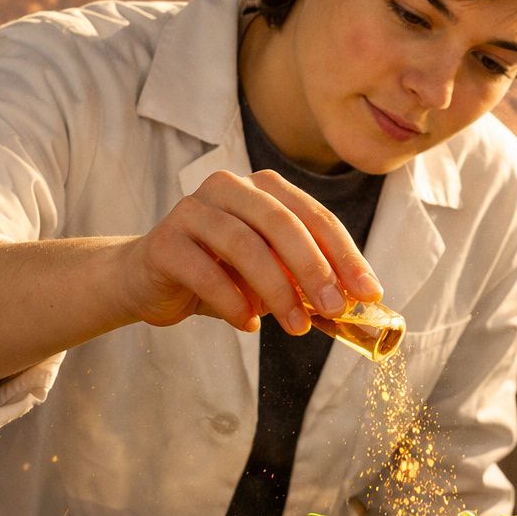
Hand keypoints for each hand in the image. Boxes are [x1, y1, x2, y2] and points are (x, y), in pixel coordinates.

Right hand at [117, 170, 382, 333]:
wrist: (147, 281)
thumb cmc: (220, 274)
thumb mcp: (271, 275)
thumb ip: (307, 280)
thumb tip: (356, 305)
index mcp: (264, 188)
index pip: (315, 216)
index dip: (346, 254)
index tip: (369, 292)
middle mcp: (229, 188)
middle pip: (282, 223)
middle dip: (314, 269)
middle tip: (334, 308)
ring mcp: (193, 210)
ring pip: (245, 245)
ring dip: (277, 290)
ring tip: (296, 327)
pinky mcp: (164, 241)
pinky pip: (205, 271)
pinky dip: (233, 302)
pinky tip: (248, 324)